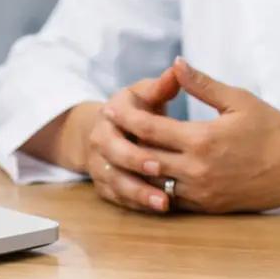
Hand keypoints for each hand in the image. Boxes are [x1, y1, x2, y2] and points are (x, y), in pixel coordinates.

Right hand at [83, 68, 181, 213]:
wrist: (111, 131)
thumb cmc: (140, 109)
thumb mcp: (148, 93)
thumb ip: (162, 86)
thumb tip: (179, 68)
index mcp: (111, 113)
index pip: (121, 123)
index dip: (138, 133)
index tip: (160, 147)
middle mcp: (100, 139)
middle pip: (114, 155)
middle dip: (137, 164)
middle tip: (160, 171)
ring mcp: (100, 164)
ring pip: (116, 181)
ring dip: (138, 193)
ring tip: (163, 203)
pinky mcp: (105, 184)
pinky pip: (118, 198)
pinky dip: (137, 205)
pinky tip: (158, 209)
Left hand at [104, 57, 279, 212]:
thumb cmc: (272, 130)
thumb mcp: (239, 100)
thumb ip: (203, 84)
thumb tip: (176, 64)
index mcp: (201, 139)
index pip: (150, 127)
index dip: (127, 116)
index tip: (111, 106)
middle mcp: (197, 168)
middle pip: (144, 156)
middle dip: (123, 141)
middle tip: (106, 129)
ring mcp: (201, 191)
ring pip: (154, 181)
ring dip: (135, 167)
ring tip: (120, 151)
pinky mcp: (207, 206)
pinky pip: (171, 198)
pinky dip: (155, 186)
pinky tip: (146, 174)